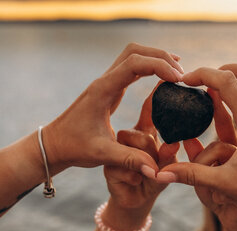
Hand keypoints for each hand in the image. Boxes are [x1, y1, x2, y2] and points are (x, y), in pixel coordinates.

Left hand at [41, 43, 183, 175]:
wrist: (53, 145)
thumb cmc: (74, 148)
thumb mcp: (102, 155)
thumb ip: (129, 160)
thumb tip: (156, 172)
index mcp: (103, 90)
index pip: (134, 64)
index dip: (159, 66)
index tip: (178, 79)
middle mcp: (105, 81)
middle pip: (135, 51)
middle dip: (160, 57)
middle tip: (182, 74)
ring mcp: (106, 83)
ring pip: (133, 55)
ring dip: (155, 59)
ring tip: (177, 73)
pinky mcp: (109, 89)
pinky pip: (131, 68)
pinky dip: (149, 67)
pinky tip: (163, 78)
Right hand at [105, 85, 178, 209]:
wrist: (132, 203)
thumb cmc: (152, 182)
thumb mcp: (166, 167)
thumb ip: (169, 154)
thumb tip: (173, 143)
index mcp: (142, 133)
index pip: (149, 111)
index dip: (156, 98)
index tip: (164, 84)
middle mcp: (128, 139)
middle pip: (142, 134)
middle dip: (153, 151)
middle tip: (156, 166)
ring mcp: (115, 151)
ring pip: (133, 148)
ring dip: (145, 163)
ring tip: (149, 175)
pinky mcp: (107, 166)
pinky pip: (126, 166)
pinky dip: (135, 175)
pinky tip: (136, 180)